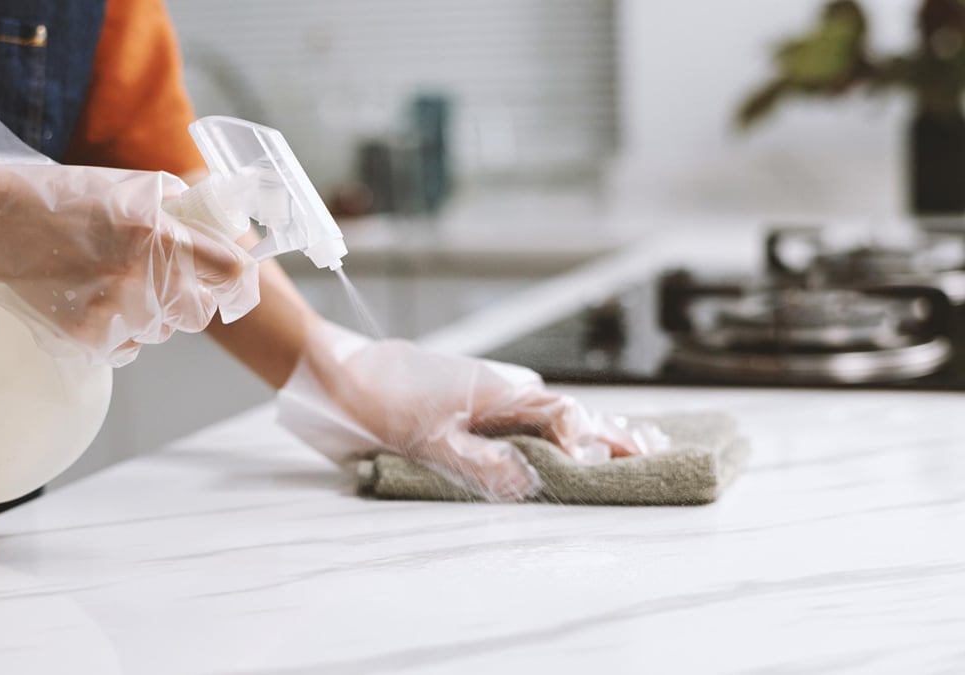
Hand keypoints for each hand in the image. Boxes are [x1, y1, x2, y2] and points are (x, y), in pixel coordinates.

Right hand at [0, 160, 258, 365]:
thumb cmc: (47, 196)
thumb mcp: (121, 188)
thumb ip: (177, 213)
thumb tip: (231, 234)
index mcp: (155, 231)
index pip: (231, 270)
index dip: (236, 275)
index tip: (232, 274)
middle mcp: (140, 278)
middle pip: (198, 312)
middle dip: (188, 297)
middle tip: (157, 275)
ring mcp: (112, 314)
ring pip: (161, 331)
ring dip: (148, 313)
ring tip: (103, 279)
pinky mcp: (85, 341)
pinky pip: (125, 347)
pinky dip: (114, 330)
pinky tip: (82, 299)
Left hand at [277, 320, 666, 500]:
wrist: (339, 371)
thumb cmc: (380, 401)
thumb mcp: (427, 440)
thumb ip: (480, 462)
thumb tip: (531, 482)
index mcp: (501, 395)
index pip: (564, 418)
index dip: (589, 443)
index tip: (610, 467)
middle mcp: (504, 390)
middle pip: (568, 413)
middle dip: (610, 435)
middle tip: (654, 452)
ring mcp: (489, 393)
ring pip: (550, 413)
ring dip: (588, 431)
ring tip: (632, 444)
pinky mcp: (472, 400)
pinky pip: (525, 414)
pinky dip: (555, 428)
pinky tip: (565, 439)